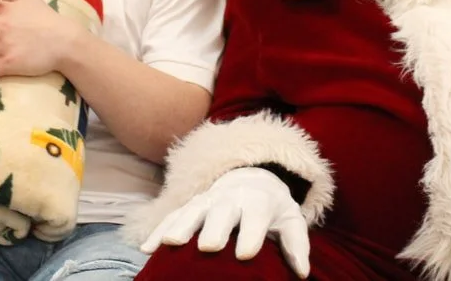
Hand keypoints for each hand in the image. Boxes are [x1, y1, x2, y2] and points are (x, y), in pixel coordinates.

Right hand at [141, 167, 310, 277]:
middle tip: (207, 246)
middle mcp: (231, 198)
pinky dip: (160, 230)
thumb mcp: (291, 221)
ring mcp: (208, 200)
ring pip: (192, 211)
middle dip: (214, 227)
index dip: (252, 234)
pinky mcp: (191, 206)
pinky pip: (173, 217)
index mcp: (259, 202)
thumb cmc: (274, 209)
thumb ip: (296, 245)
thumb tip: (303, 273)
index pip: (257, 217)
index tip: (245, 254)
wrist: (253, 179)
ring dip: (180, 225)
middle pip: (222, 211)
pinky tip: (146, 249)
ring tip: (170, 244)